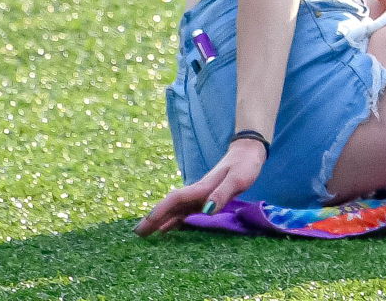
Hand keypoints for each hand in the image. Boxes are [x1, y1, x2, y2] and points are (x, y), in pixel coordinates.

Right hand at [136, 136, 261, 231]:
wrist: (250, 151)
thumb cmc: (245, 165)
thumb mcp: (238, 179)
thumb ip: (222, 194)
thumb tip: (206, 211)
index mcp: (202, 188)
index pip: (175, 200)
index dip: (161, 211)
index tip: (147, 223)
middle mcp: (197, 192)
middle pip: (171, 206)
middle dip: (153, 219)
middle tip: (136, 234)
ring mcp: (200, 196)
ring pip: (176, 210)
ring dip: (162, 221)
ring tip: (146, 235)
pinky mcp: (205, 198)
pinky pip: (186, 212)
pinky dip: (175, 220)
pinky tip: (168, 229)